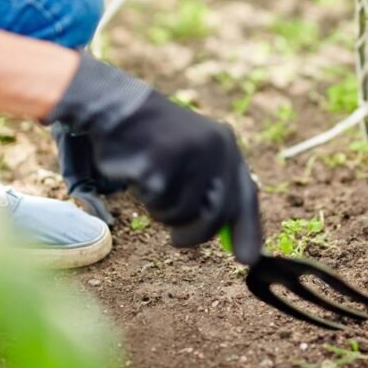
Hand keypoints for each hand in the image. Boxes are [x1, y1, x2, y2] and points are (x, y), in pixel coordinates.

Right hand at [48, 56, 261, 263]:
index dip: (248, 230)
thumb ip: (214, 189)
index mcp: (226, 144)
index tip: (248, 260)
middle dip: (194, 236)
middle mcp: (213, 149)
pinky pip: (157, 202)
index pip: (246, 195)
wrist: (118, 108)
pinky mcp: (159, 163)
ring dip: (162, 211)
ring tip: (151, 184)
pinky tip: (137, 173)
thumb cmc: (155, 139)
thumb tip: (230, 235)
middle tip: (176, 241)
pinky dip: (145, 197)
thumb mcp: (194, 154)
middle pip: (216, 215)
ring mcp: (187, 156)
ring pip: (181, 213)